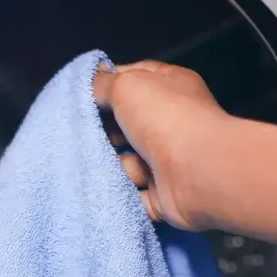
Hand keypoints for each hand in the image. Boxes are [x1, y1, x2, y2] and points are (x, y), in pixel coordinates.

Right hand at [93, 60, 229, 228]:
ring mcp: (168, 162)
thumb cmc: (166, 119)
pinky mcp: (163, 196)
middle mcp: (171, 123)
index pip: (135, 80)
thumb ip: (104, 84)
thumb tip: (93, 82)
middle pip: (128, 125)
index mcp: (170, 88)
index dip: (109, 85)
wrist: (198, 174)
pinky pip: (133, 195)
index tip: (82, 96)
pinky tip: (100, 188)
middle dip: (104, 130)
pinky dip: (119, 194)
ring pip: (128, 163)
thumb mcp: (127, 85)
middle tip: (79, 133)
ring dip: (110, 165)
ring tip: (89, 163)